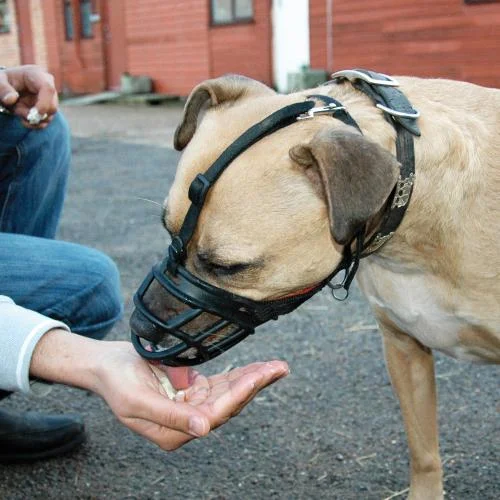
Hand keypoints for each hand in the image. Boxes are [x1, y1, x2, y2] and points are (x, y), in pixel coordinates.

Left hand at [0, 65, 57, 127]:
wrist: (9, 86)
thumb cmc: (6, 81)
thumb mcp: (0, 81)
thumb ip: (3, 89)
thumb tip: (12, 99)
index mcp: (36, 74)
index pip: (48, 88)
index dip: (44, 103)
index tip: (34, 115)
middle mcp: (48, 86)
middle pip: (52, 105)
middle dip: (38, 115)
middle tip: (24, 118)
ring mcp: (51, 97)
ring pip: (50, 115)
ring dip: (34, 119)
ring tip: (19, 113)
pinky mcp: (49, 107)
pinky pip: (46, 120)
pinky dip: (36, 123)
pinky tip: (25, 120)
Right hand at [93, 342, 288, 449]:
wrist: (105, 365)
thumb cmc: (116, 382)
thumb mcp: (138, 400)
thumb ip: (171, 417)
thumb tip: (204, 430)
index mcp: (173, 431)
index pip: (215, 413)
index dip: (239, 394)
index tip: (260, 377)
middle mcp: (186, 422)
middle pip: (229, 403)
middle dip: (255, 385)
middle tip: (279, 368)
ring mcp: (190, 406)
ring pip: (228, 393)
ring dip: (251, 379)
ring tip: (276, 366)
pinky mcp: (191, 391)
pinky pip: (220, 383)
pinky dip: (237, 375)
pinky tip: (255, 368)